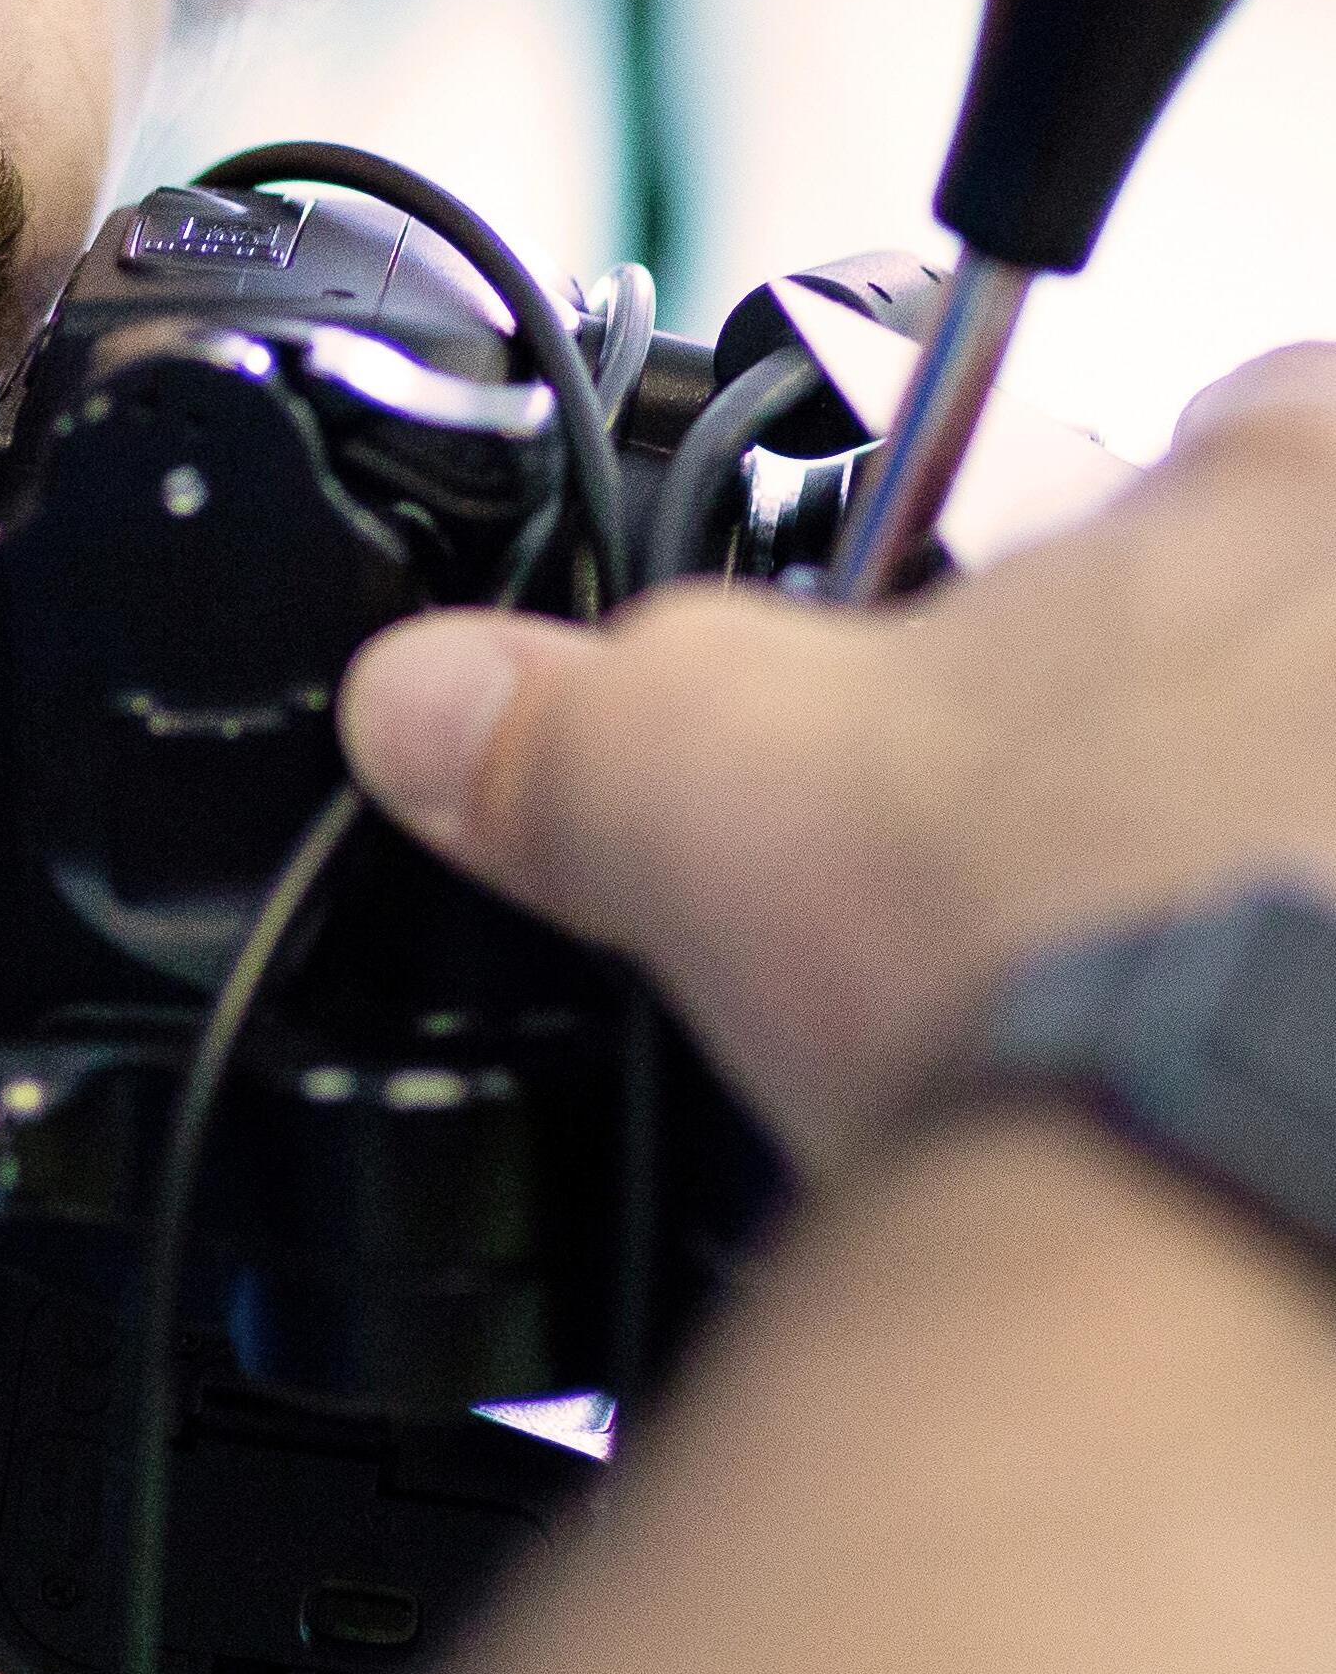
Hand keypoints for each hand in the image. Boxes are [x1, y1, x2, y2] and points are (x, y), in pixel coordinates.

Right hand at [337, 343, 1335, 1164]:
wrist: (1229, 1240)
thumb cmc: (1067, 953)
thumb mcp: (709, 780)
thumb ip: (563, 715)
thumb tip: (428, 704)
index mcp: (1313, 480)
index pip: (1233, 433)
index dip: (1093, 555)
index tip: (1009, 677)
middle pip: (1308, 653)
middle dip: (1177, 744)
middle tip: (1036, 863)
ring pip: (1328, 835)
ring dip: (1254, 900)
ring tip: (1114, 1016)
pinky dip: (1293, 1052)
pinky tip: (1204, 1118)